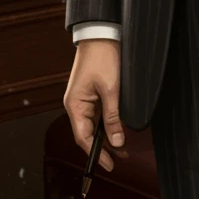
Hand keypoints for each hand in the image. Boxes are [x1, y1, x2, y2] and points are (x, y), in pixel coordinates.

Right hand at [63, 38, 127, 172]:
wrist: (101, 33)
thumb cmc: (102, 57)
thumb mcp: (111, 89)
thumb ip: (113, 117)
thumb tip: (116, 142)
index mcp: (75, 105)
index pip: (83, 138)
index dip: (96, 154)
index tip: (110, 166)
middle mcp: (76, 104)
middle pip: (87, 133)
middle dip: (103, 147)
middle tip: (121, 159)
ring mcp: (83, 98)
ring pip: (93, 125)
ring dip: (106, 136)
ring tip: (124, 148)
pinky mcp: (90, 93)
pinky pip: (97, 114)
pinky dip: (107, 123)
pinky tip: (118, 129)